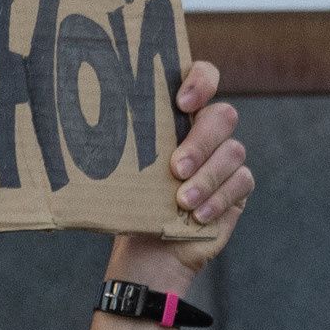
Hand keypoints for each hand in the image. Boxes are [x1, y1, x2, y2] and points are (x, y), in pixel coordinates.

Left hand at [104, 61, 251, 293]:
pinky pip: (240, 183)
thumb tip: (88, 126)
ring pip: (233, 151)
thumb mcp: (127, 170)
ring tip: (182, 202)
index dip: (201, 82)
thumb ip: (127, 144)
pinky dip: (218, 199)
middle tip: (175, 168)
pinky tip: (197, 216)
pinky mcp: (238, 188)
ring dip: (207, 178)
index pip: (204, 77)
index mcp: (181, 115)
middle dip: (200, 141)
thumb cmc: (134, 204)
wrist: (149, 252)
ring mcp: (226, 159)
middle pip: (222, 116)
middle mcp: (207, 132)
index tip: (181, 103)